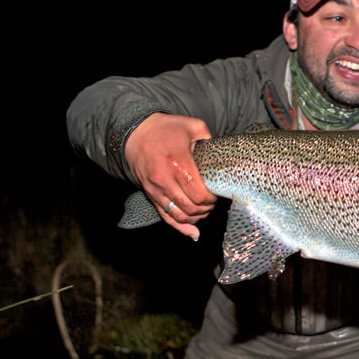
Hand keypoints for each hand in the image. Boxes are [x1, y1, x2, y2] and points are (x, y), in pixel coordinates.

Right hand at [125, 113, 217, 239]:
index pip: (199, 195)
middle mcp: (165, 179)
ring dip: (195, 217)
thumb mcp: (192, 126)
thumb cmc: (166, 128)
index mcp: (178, 163)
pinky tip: (192, 232)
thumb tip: (222, 155)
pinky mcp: (149, 194)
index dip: (212, 199)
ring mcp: (155, 189)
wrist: (136, 131)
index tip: (217, 193)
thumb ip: (209, 140)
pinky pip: (165, 216)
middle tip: (212, 201)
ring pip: (178, 215)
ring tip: (204, 210)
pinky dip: (180, 227)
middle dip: (206, 208)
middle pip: (190, 207)